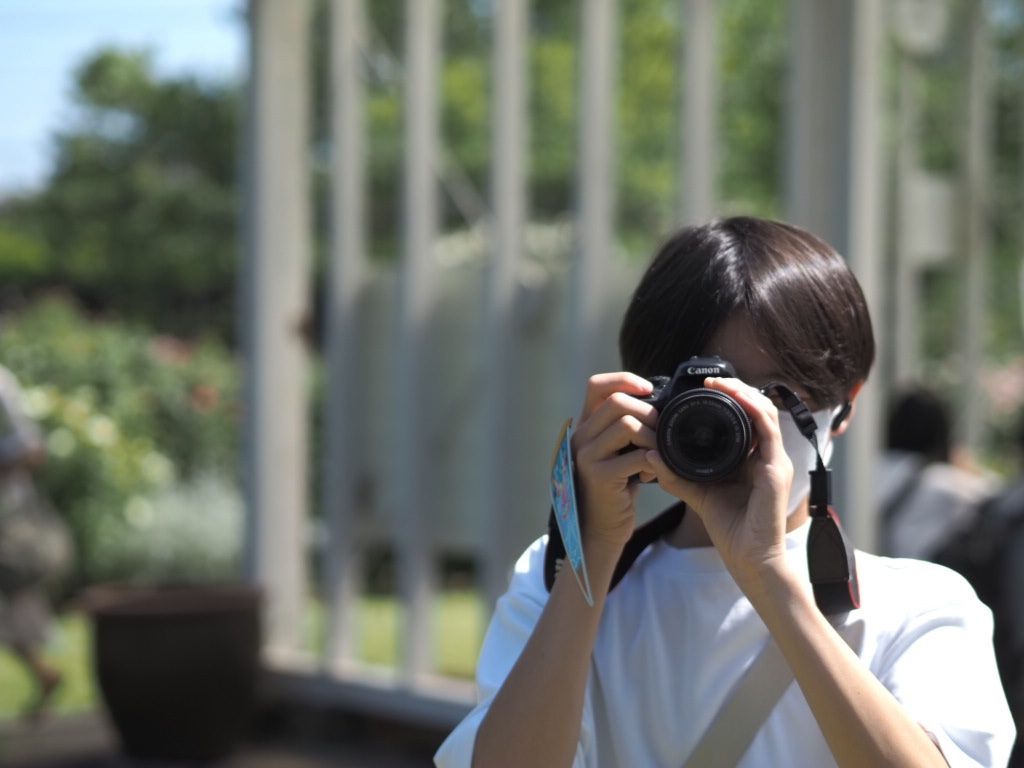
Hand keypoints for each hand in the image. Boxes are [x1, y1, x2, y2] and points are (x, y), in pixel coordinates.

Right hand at [570, 373, 658, 555]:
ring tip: (657, 453)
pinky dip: (654, 461)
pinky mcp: (599, 476)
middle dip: (649, 412)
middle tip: (660, 432)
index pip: (597, 386)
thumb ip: (624, 428)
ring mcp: (586, 456)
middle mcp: (581, 436)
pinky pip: (637, 456)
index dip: (625, 380)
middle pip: (618, 402)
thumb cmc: (614, 487)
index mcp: (586, 426)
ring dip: (653, 437)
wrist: (599, 527)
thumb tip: (657, 402)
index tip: (649, 391)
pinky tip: (653, 473)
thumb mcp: (615, 451)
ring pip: (628, 425)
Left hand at [647, 377, 794, 584]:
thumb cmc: (731, 529)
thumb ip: (678, 474)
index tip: (703, 389)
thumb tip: (652, 455)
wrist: (749, 559)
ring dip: (744, 393)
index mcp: (752, 459)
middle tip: (710, 381)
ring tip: (720, 384)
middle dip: (736, 390)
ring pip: (766, 412)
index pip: (746, 418)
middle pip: (758, 409)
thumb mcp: (698, 493)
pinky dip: (753, 410)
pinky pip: (769, 431)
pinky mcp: (776, 470)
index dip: (730, 399)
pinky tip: (736, 399)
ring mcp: (775, 461)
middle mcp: (767, 456)